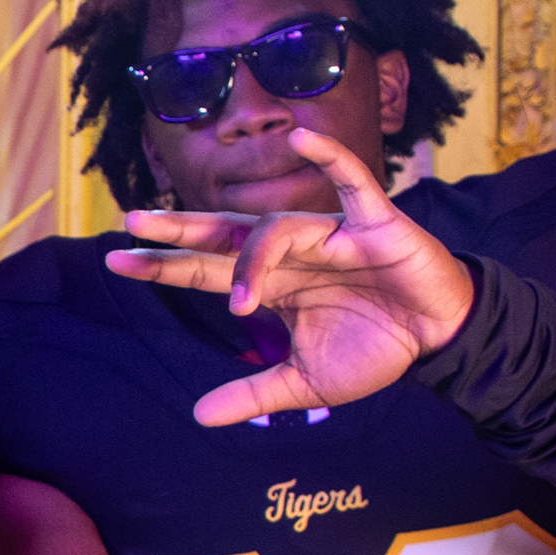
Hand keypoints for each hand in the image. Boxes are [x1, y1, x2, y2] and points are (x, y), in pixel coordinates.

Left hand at [105, 129, 474, 424]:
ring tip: (240, 304)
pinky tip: (302, 138)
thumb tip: (198, 416)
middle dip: (179, 229)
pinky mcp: (374, 222)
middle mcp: (292, 252)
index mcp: (272, 284)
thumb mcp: (307, 381)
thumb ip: (255, 394)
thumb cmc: (376, 347)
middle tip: (131, 224)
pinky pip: (351, 180)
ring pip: (277, 227)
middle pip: (224, 234)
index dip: (164, 264)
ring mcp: (330, 234)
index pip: (206, 269)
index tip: (116, 260)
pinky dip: (329, 157)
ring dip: (253, 260)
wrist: (439, 338)